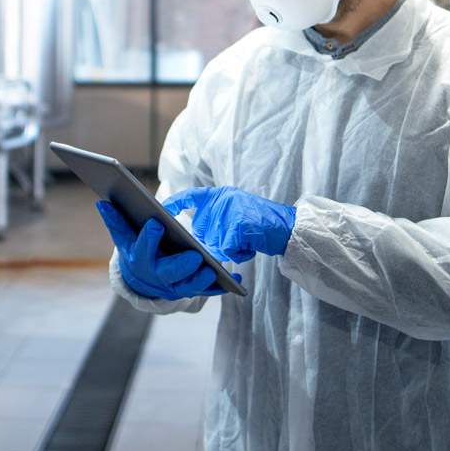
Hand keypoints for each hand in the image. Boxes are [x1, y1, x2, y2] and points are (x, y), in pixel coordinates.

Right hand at [97, 201, 237, 299]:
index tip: (157, 223)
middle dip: (181, 265)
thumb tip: (102, 202)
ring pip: (188, 287)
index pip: (142, 248)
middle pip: (168, 273)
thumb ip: (116, 222)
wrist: (142, 281)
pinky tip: (235, 281)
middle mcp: (156, 276)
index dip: (149, 238)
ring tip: (213, 270)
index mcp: (140, 259)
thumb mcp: (125, 238)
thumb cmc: (136, 251)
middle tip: (194, 256)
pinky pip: (208, 291)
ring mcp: (173, 286)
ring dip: (200, 281)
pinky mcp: (190, 291)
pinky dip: (222, 288)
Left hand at [162, 186, 296, 260]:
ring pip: (215, 245)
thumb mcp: (236, 214)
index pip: (191, 196)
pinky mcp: (237, 227)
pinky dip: (240, 255)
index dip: (175, 202)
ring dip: (230, 251)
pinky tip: (251, 247)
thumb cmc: (261, 224)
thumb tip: (195, 242)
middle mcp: (222, 201)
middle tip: (235, 240)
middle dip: (215, 243)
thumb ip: (216, 221)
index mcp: (220, 196)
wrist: (288, 227)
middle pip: (201, 232)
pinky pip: (228, 251)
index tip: (161, 209)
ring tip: (247, 241)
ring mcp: (229, 213)